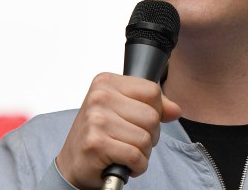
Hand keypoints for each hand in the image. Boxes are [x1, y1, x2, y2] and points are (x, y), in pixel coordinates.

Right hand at [55, 72, 180, 188]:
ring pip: (146, 138)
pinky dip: (137, 166)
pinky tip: (123, 163)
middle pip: (152, 116)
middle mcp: (99, 97)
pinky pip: (136, 156)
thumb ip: (151, 105)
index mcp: (106, 82)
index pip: (152, 91)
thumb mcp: (123, 110)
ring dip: (142, 153)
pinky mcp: (97, 143)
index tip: (138, 120)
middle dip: (149, 135)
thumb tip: (175, 109)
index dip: (155, 111)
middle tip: (130, 140)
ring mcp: (96, 120)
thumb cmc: (98, 135)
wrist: (72, 164)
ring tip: (124, 151)